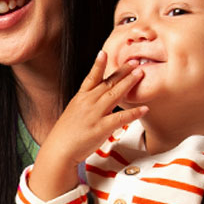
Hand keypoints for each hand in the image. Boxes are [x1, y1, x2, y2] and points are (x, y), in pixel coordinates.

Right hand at [27, 52, 147, 199]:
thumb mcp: (73, 114)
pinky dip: (133, 113)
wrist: (58, 151)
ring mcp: (94, 115)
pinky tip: (144, 109)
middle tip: (134, 61)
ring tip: (140, 74)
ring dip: (128, 83)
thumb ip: (86, 105)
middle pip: (107, 83)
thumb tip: (98, 101)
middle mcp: (87, 103)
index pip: (90, 78)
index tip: (103, 52)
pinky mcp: (101, 128)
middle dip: (122, 71)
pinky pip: (120, 118)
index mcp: (80, 99)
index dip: (97, 65)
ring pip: (114, 95)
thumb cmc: (65, 134)